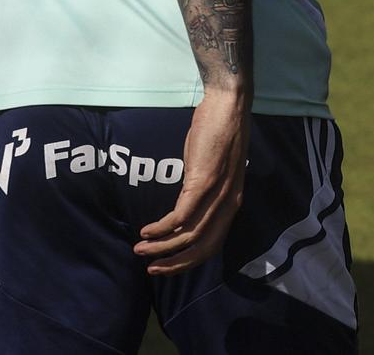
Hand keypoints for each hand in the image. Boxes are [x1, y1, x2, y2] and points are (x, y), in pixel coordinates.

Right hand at [135, 87, 249, 275]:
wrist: (229, 105)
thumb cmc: (219, 135)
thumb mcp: (216, 172)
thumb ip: (205, 194)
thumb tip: (185, 210)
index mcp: (232, 202)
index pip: (213, 245)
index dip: (189, 261)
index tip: (166, 266)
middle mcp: (229, 202)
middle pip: (203, 248)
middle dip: (175, 264)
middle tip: (152, 270)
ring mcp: (217, 192)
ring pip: (189, 235)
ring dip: (162, 247)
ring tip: (140, 249)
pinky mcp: (204, 180)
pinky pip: (181, 215)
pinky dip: (162, 228)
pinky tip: (147, 230)